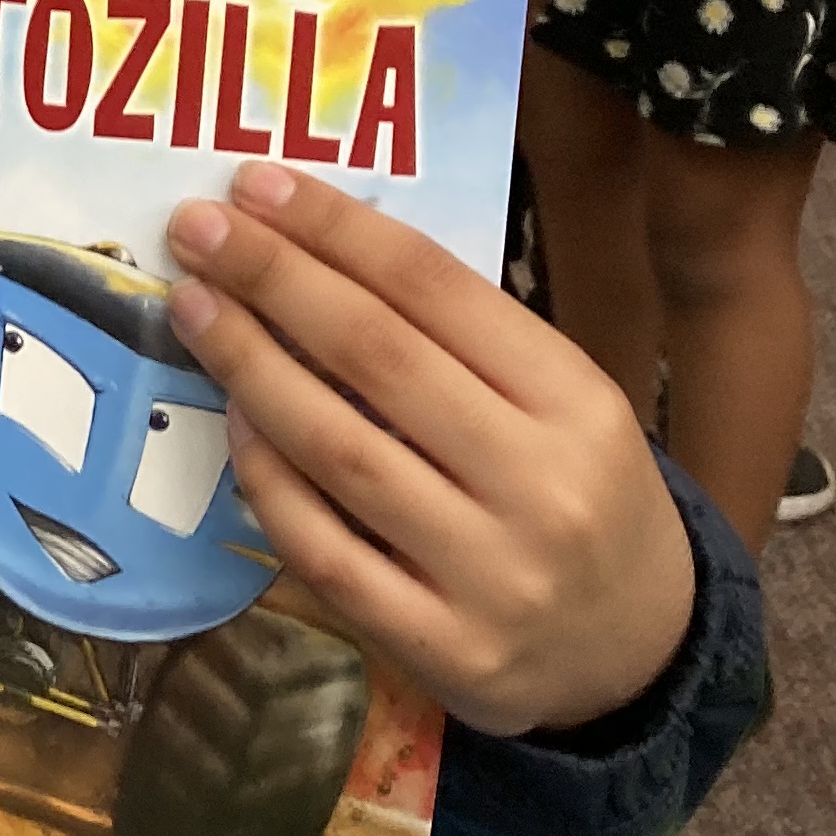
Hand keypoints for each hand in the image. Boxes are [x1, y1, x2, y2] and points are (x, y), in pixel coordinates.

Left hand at [165, 161, 696, 736]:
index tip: (256, 183)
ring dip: (251, 367)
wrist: (640, 651)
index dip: (335, 228)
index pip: (435, 288)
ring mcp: (490, 575)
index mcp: (576, 401)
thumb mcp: (563, 401)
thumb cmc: (578, 493)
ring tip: (195, 308)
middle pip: (377, 357)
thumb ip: (461, 337)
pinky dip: (269, 478)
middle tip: (198, 228)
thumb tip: (312, 249)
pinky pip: (326, 551)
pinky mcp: (442, 649)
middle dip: (273, 279)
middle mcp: (540, 484)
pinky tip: (234, 421)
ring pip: (340, 450)